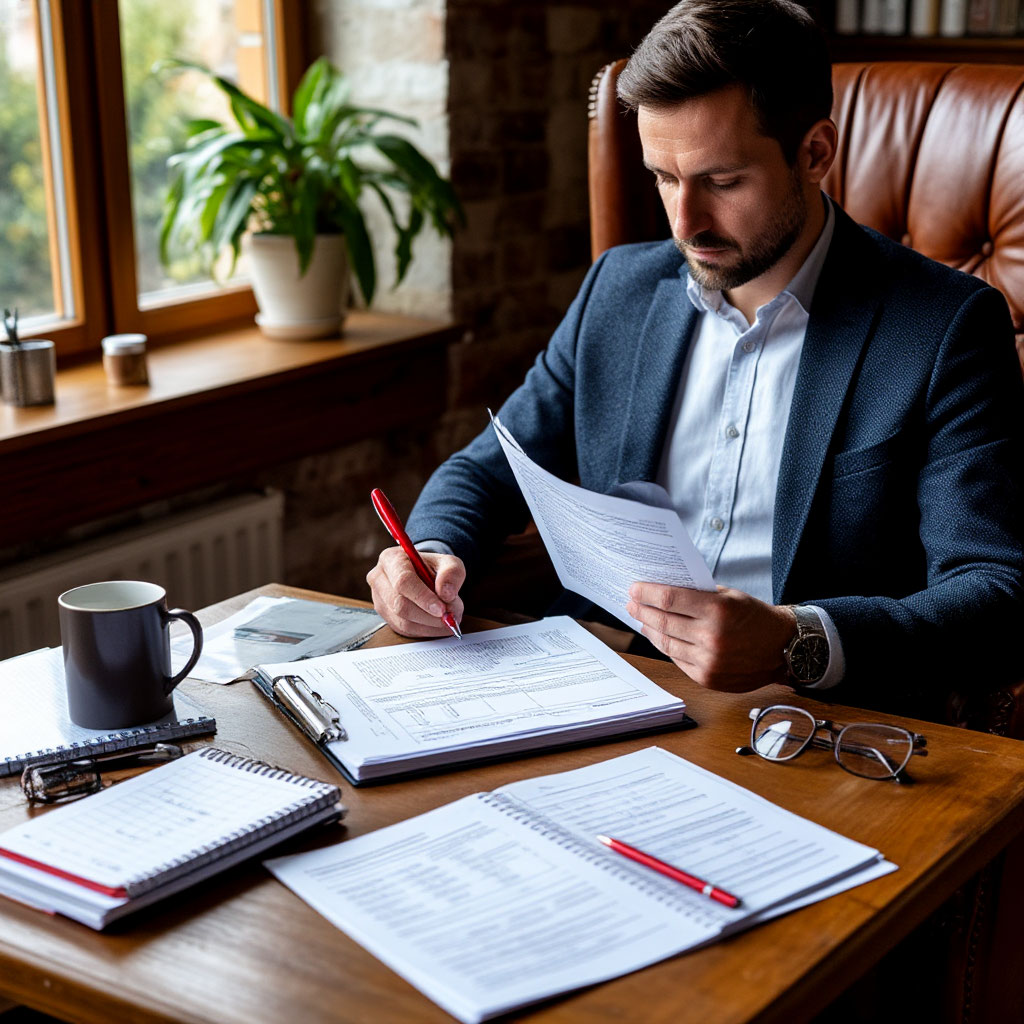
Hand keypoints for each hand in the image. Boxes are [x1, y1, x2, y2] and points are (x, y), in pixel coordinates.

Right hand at [366, 547, 465, 636]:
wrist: (423, 575)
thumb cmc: (432, 567)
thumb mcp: (448, 562)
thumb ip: (452, 573)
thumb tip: (447, 594)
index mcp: (391, 559)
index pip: (403, 581)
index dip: (423, 597)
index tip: (442, 609)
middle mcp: (379, 579)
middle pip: (400, 604)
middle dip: (429, 615)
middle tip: (450, 615)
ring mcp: (380, 600)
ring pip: (403, 621)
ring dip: (430, 624)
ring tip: (448, 618)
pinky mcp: (385, 617)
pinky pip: (405, 630)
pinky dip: (426, 630)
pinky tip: (438, 624)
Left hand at [626, 583, 796, 691]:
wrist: (783, 648)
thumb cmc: (755, 616)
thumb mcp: (730, 595)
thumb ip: (698, 594)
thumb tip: (662, 591)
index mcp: (718, 610)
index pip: (670, 599)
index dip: (647, 593)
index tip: (634, 589)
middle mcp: (712, 637)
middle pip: (663, 622)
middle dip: (642, 611)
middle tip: (631, 603)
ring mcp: (709, 661)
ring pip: (666, 643)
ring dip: (649, 630)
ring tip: (642, 619)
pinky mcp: (708, 678)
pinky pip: (677, 659)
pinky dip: (666, 646)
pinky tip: (660, 637)